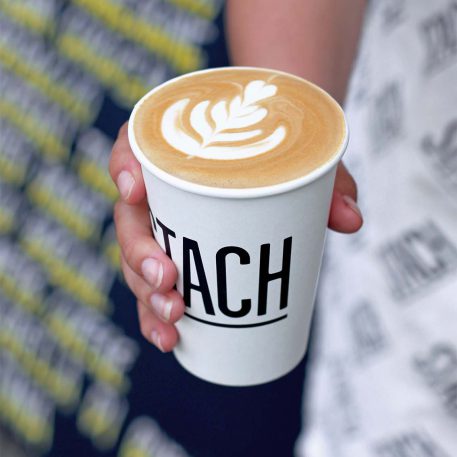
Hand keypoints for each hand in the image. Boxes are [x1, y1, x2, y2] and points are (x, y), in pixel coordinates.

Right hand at [109, 122, 362, 351]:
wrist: (276, 151)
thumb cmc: (279, 150)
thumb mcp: (304, 158)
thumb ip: (326, 183)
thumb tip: (352, 221)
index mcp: (176, 149)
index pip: (132, 146)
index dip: (124, 166)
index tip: (136, 190)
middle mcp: (161, 188)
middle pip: (131, 220)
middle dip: (141, 255)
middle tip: (170, 282)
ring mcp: (165, 225)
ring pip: (137, 259)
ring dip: (146, 295)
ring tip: (174, 320)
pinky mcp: (176, 255)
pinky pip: (154, 284)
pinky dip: (156, 313)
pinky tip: (171, 338)